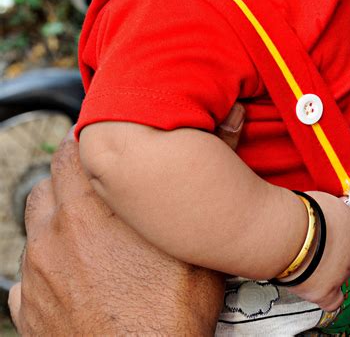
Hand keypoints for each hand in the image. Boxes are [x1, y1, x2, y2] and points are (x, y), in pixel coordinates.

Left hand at [8, 105, 244, 335]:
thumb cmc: (170, 318)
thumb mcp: (196, 247)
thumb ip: (200, 185)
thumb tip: (229, 126)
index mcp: (89, 213)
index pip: (70, 152)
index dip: (88, 144)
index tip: (103, 146)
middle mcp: (53, 237)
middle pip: (47, 182)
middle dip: (68, 176)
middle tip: (96, 182)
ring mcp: (37, 274)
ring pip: (33, 224)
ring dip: (54, 216)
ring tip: (84, 226)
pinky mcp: (29, 309)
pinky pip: (25, 274)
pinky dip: (44, 266)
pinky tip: (69, 273)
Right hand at [286, 192, 349, 311]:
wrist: (287, 232)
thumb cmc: (296, 211)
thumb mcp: (319, 200)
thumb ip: (328, 211)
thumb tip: (322, 214)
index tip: (340, 228)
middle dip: (340, 248)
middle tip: (319, 244)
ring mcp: (342, 270)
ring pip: (343, 272)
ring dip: (331, 268)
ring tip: (308, 261)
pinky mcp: (327, 290)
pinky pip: (334, 300)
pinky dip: (328, 297)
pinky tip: (318, 289)